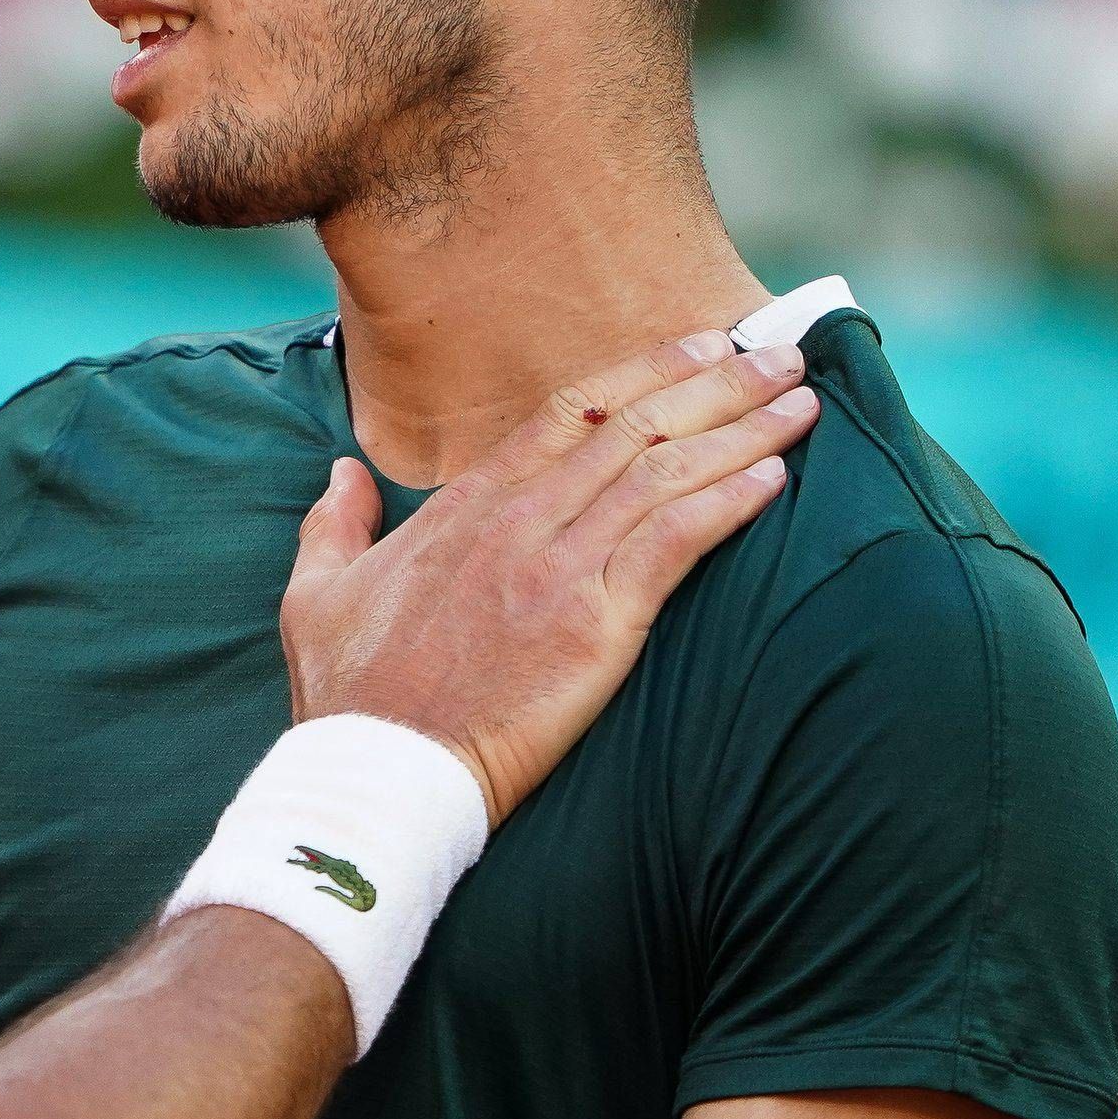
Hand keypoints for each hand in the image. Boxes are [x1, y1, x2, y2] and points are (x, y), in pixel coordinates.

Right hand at [282, 332, 814, 819]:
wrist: (379, 774)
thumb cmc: (348, 698)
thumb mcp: (316, 593)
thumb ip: (335, 523)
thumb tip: (342, 473)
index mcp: (467, 506)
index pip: (570, 410)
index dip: (645, 371)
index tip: (700, 343)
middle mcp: (520, 520)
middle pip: (635, 425)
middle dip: (718, 382)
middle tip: (781, 354)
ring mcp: (558, 569)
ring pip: (666, 473)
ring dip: (743, 432)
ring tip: (801, 403)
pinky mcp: (594, 627)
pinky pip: (675, 545)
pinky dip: (727, 505)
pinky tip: (774, 481)